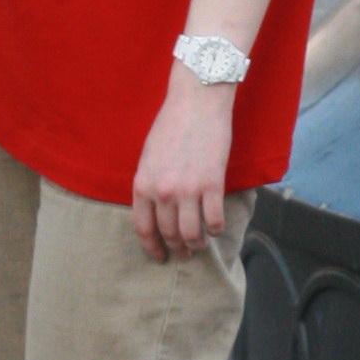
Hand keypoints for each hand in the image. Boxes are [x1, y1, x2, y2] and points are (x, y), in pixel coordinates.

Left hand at [130, 73, 238, 261]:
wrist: (196, 102)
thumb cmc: (171, 125)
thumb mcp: (148, 157)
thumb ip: (149, 185)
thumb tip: (156, 211)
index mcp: (142, 185)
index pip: (143, 228)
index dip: (152, 247)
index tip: (159, 257)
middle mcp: (163, 192)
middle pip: (169, 234)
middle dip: (177, 249)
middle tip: (184, 254)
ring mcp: (188, 190)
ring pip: (192, 234)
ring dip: (197, 245)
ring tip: (200, 245)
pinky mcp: (212, 185)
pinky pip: (215, 221)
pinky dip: (217, 230)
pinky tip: (217, 228)